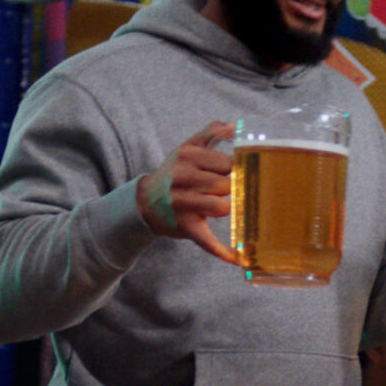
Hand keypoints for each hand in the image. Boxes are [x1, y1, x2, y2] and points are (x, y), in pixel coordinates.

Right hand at [136, 122, 242, 266]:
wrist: (145, 202)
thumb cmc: (175, 173)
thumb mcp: (188, 148)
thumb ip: (211, 132)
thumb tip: (235, 126)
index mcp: (187, 156)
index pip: (227, 163)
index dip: (234, 169)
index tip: (232, 172)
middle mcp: (182, 178)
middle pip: (225, 185)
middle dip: (231, 189)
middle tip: (225, 190)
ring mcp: (182, 204)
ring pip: (222, 207)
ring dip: (226, 208)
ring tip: (218, 204)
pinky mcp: (185, 226)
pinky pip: (208, 240)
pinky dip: (225, 252)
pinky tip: (240, 259)